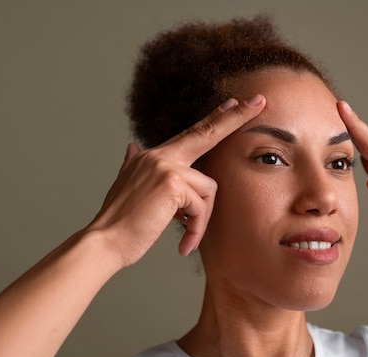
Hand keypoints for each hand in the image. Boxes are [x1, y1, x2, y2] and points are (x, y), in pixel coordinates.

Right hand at [86, 95, 265, 266]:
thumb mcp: (127, 186)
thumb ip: (134, 164)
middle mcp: (159, 155)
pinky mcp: (172, 184)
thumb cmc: (121, 221)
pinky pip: (201, 207)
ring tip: (187, 237)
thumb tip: (131, 147)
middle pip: (207, 132)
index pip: (191, 133)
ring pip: (208, 190)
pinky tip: (184, 243)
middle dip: (236, 118)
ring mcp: (166, 167)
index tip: (233, 103)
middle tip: (260, 102)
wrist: (106, 241)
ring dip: (201, 220)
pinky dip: (196, 229)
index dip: (214, 118)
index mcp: (154, 156)